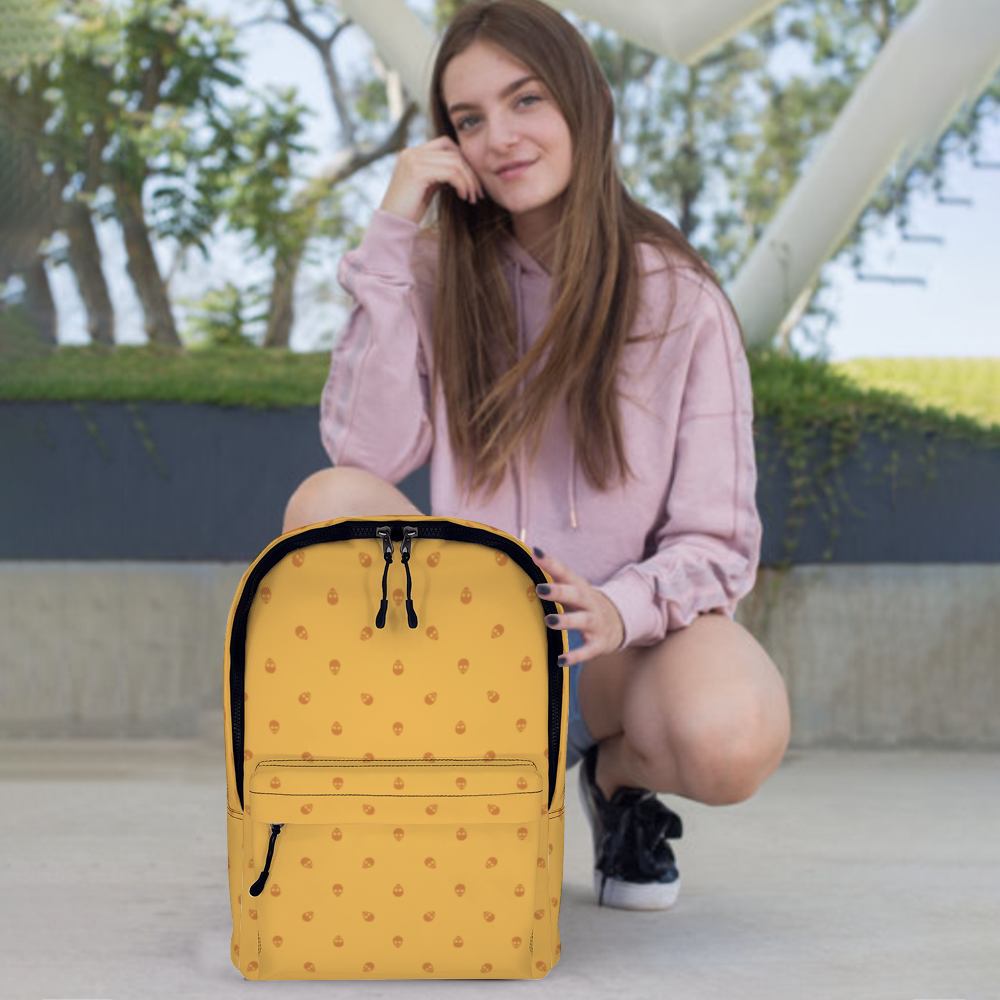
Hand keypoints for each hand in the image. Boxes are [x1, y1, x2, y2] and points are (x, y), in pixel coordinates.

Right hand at [379, 135, 485, 224]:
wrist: (392, 224)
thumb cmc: (410, 210)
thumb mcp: (427, 187)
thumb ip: (439, 173)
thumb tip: (461, 169)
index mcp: (412, 153)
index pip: (445, 144)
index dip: (463, 159)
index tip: (473, 180)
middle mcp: (411, 152)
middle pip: (453, 152)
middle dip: (470, 172)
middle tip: (479, 192)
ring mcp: (413, 160)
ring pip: (454, 162)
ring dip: (469, 180)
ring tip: (472, 197)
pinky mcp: (417, 172)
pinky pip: (450, 173)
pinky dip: (462, 184)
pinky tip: (463, 197)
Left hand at [532, 546, 625, 665]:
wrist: (619, 622)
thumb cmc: (584, 603)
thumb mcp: (573, 588)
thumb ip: (554, 575)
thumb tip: (531, 554)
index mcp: (580, 588)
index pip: (564, 572)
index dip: (550, 562)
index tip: (535, 553)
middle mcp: (589, 603)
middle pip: (576, 595)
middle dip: (559, 591)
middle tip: (540, 589)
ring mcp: (596, 623)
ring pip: (583, 621)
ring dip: (567, 620)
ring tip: (550, 620)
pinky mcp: (599, 643)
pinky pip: (587, 651)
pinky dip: (575, 656)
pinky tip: (560, 660)